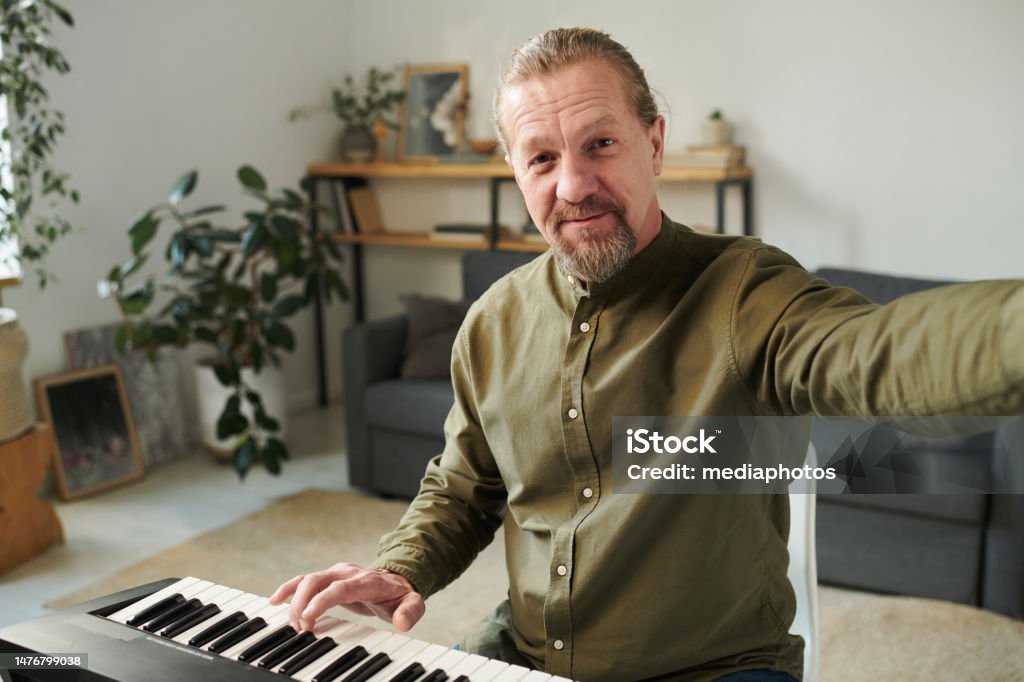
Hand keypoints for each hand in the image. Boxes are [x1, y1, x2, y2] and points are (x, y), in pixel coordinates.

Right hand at [268, 562, 424, 632]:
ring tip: (293, 625)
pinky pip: (303, 581)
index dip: (322, 600)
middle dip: (303, 604)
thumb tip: (401, 622)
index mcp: (365, 580)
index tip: (309, 618)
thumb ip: (410, 612)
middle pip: (317, 581)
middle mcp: (346, 573)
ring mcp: (335, 573)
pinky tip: (274, 601)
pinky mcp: (326, 578)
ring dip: (294, 601)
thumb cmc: (400, 594)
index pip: (339, 587)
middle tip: (302, 630)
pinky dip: (287, 589)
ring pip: (307, 580)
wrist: (394, 579)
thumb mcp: (412, 603)